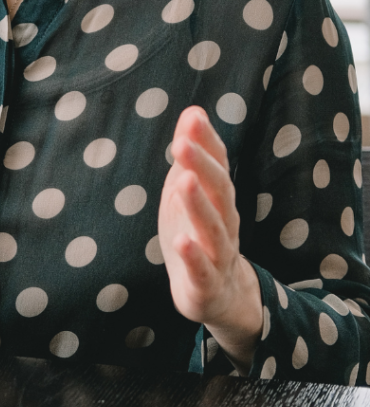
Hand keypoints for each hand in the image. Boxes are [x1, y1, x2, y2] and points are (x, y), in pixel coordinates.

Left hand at [158, 106, 261, 367]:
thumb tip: (193, 110)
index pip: (218, 166)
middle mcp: (225, 223)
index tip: (194, 117)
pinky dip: (193, 257)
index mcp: (219, 200)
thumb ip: (192, 154)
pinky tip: (181, 241)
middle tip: (182, 143)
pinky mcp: (205, 284)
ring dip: (199, 204)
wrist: (219, 296)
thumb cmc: (198, 233)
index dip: (207, 142)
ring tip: (183, 181)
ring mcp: (218, 255)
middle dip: (202, 166)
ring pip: (213, 228)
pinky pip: (202, 270)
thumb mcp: (190, 191)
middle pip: (219, 193)